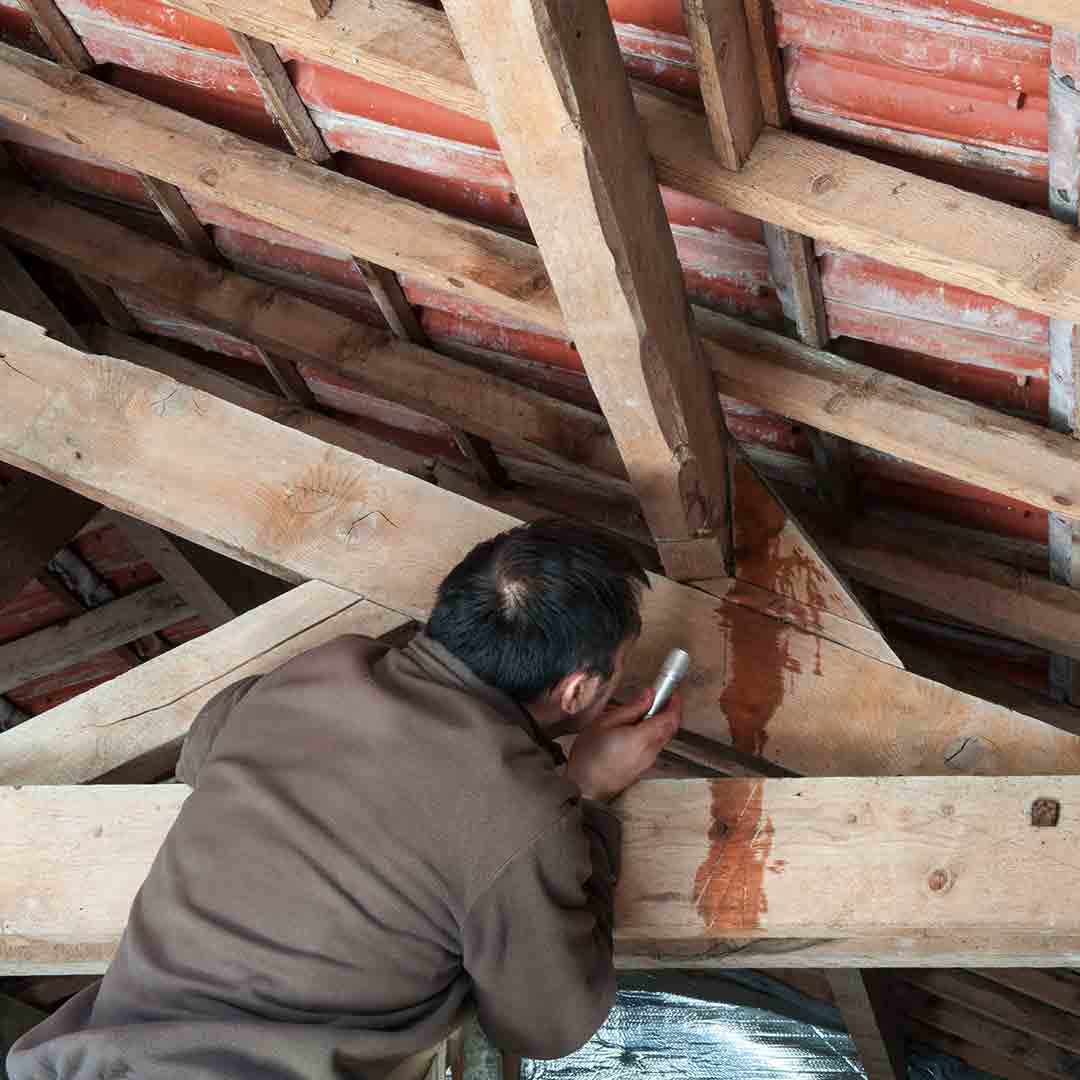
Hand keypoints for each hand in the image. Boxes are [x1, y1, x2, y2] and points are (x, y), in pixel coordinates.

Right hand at [566, 688, 681, 802]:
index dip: (674, 703)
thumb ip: (631, 708)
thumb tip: (648, 696)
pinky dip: (647, 736)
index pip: (670, 718)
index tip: (671, 693)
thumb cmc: (589, 756)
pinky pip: (652, 747)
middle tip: (655, 700)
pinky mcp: (642, 768)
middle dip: (666, 712)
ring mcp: (648, 762)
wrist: (583, 786)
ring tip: (630, 717)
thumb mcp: (605, 722)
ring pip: (661, 737)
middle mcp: (650, 751)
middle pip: (669, 728)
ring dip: (654, 724)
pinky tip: (626, 733)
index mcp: (642, 738)